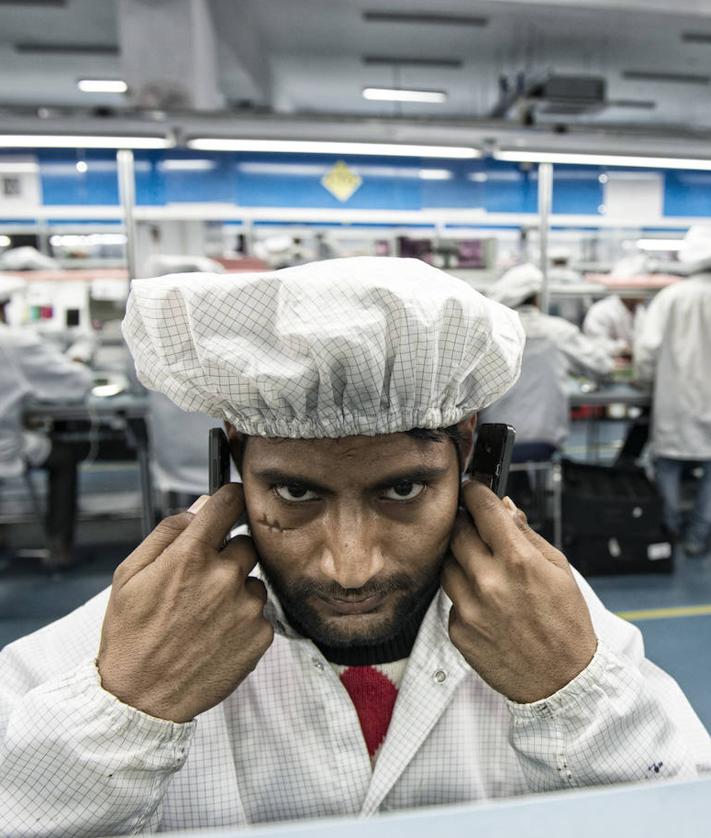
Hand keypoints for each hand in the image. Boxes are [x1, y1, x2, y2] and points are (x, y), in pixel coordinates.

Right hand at [97, 484, 272, 721]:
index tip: (232, 501)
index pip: (228, 503)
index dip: (231, 498)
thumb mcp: (130, 574)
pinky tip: (216, 637)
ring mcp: (246, 607)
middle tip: (202, 583)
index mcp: (190, 556)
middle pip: (246, 544)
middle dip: (228, 556)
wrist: (141, 698)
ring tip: (205, 617)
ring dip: (236, 591)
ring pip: (253, 581)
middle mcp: (224, 577)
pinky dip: (243, 621)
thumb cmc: (131, 635)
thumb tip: (200, 506)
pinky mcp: (261, 635)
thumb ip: (167, 532)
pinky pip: (260, 614)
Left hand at [441, 481, 596, 703]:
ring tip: (485, 573)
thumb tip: (504, 507)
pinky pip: (451, 598)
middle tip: (476, 529)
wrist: (563, 682)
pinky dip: (464, 595)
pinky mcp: (458, 630)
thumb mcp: (559, 570)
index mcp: (518, 560)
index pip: (482, 508)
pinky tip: (486, 605)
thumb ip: (526, 535)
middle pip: (456, 532)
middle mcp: (489, 581)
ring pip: (447, 564)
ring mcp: (470, 607)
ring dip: (461, 560)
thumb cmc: (566, 623)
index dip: (474, 492)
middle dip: (465, 525)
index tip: (472, 488)